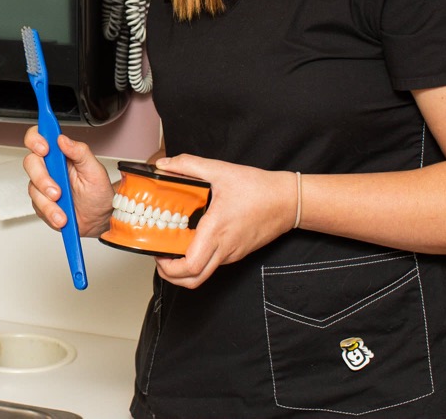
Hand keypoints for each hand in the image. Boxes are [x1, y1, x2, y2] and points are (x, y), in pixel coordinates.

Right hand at [22, 126, 113, 236]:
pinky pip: (37, 206)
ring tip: (63, 210)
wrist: (99, 219)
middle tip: (57, 191)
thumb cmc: (98, 192)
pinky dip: (50, 213)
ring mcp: (43, 185)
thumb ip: (80, 151)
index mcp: (61, 154)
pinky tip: (61, 216)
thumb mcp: (95, 170)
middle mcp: (49, 167)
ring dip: (48, 202)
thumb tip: (63, 139)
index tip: (44, 149)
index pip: (39, 137)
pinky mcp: (41, 202)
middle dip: (42, 178)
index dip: (36, 139)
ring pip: (33, 187)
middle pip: (30, 162)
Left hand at [151, 154, 295, 289]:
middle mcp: (224, 249)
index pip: (189, 266)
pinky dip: (198, 258)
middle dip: (171, 274)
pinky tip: (193, 239)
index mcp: (216, 232)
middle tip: (160, 255)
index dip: (168, 267)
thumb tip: (163, 165)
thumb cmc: (259, 188)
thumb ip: (188, 165)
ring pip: (204, 274)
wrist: (289, 201)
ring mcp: (232, 254)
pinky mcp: (238, 252)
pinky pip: (214, 263)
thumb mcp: (220, 170)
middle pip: (193, 280)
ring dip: (184, 267)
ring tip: (173, 245)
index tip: (157, 252)